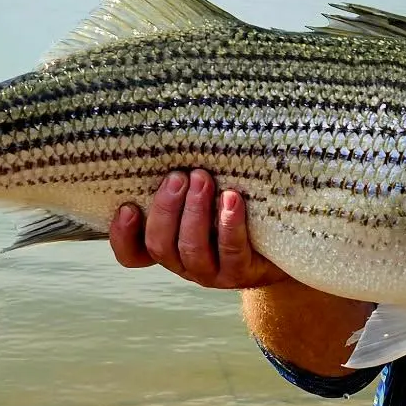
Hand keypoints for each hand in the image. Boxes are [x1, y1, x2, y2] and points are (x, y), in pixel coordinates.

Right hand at [110, 168, 288, 289]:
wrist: (282, 241)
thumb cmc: (234, 207)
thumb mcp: (204, 195)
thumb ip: (183, 181)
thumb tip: (173, 133)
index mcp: (168, 246)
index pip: (133, 254)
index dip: (123, 236)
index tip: (128, 207)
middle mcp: (184, 263)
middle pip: (160, 246)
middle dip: (165, 209)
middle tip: (178, 176)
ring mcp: (212, 273)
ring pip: (191, 250)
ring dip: (194, 213)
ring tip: (203, 180)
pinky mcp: (241, 273)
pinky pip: (231, 251)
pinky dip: (229, 223)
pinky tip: (232, 198)